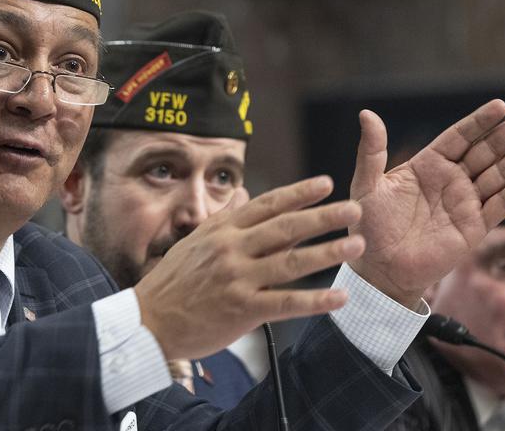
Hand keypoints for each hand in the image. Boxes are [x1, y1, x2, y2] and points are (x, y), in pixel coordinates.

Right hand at [136, 176, 365, 359]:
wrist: (148, 321)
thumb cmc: (173, 281)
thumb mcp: (196, 242)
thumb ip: (226, 219)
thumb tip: (246, 194)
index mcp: (221, 230)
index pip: (267, 205)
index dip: (298, 193)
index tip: (326, 183)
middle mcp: (231, 249)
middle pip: (286, 227)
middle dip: (323, 216)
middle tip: (354, 209)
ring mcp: (237, 278)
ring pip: (291, 262)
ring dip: (327, 252)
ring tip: (355, 244)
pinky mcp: (242, 309)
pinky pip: (285, 303)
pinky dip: (315, 300)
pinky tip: (339, 297)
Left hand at [348, 99, 504, 307]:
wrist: (378, 269)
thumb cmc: (368, 226)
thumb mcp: (367, 184)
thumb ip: (371, 151)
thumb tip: (366, 114)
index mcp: (427, 165)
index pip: (459, 137)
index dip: (480, 122)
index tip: (500, 105)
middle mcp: (450, 180)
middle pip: (486, 151)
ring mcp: (465, 203)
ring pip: (499, 175)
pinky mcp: (474, 228)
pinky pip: (500, 205)